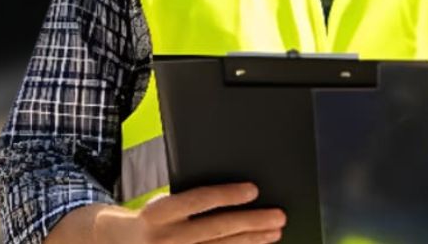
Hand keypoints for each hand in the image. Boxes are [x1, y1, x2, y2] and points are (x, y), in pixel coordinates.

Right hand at [93, 182, 284, 243]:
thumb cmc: (148, 219)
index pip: (198, 200)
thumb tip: (232, 195)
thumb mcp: (161, 204)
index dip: (227, 194)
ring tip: (274, 232)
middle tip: (278, 216)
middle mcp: (164, 238)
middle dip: (251, 223)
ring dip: (251, 241)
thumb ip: (190, 202)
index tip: (254, 189)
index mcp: (157, 213)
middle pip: (216, 229)